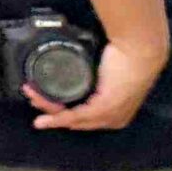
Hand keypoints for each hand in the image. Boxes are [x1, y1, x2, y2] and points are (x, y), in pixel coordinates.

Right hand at [30, 38, 164, 131]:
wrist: (140, 49)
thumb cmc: (128, 55)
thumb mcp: (107, 71)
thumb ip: (94, 76)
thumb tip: (76, 67)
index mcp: (118, 113)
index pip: (84, 118)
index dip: (62, 112)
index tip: (44, 100)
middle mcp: (115, 119)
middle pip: (75, 121)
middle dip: (50, 109)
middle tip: (32, 96)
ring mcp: (111, 116)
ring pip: (72, 118)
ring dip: (48, 108)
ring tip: (31, 94)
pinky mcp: (105, 108)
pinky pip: (76, 116)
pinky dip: (58, 117)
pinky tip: (44, 119)